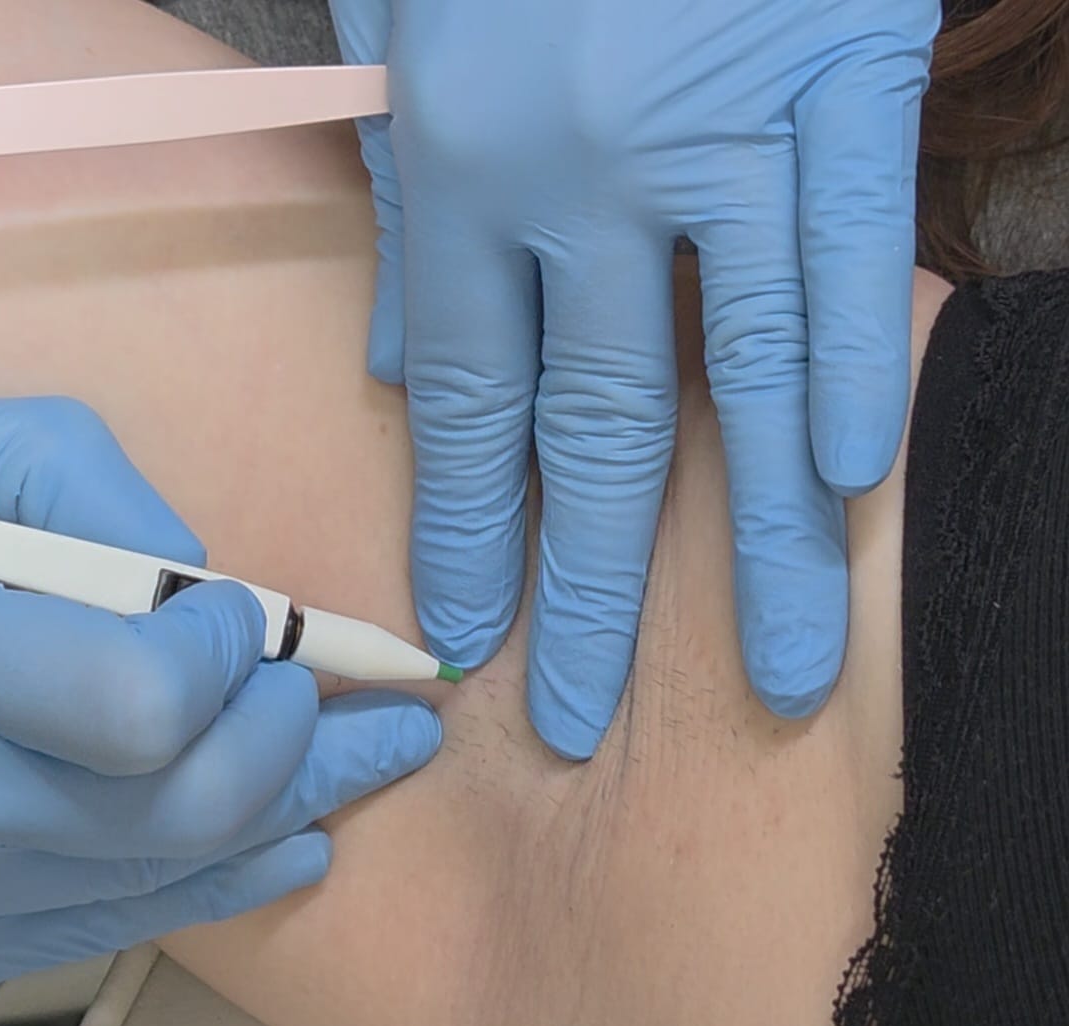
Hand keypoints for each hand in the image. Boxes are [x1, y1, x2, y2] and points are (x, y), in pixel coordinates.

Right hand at [0, 398, 440, 982]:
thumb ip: (91, 497)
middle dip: (292, 742)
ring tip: (377, 759)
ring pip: (167, 870)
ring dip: (296, 807)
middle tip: (345, 693)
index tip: (241, 613)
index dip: (217, 657)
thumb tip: (203, 590)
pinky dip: (226, 883)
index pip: (137, 706)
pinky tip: (297, 848)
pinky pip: (118, 920)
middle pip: (178, 805)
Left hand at [330, 0, 937, 756]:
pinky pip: (852, 242)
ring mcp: (708, 120)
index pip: (469, 404)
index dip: (471, 536)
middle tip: (582, 718)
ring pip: (731, 375)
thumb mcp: (408, 34)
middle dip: (585, 591)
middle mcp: (572, 166)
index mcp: (458, 160)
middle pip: (590, 430)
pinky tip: (850, 482)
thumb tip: (417, 370)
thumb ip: (413, 212)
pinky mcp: (833, 65)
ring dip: (753, 543)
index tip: (474, 641)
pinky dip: (856, 362)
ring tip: (768, 677)